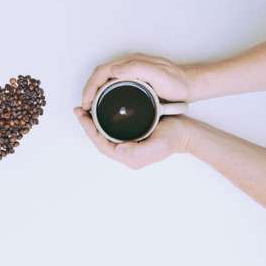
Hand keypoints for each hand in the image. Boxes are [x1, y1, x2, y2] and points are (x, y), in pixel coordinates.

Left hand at [74, 107, 190, 168]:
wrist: (187, 133)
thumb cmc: (173, 138)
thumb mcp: (157, 145)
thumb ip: (138, 151)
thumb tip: (119, 150)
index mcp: (128, 156)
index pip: (101, 143)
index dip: (89, 130)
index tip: (82, 116)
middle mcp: (125, 151)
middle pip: (99, 138)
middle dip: (87, 125)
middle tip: (78, 110)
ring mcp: (128, 143)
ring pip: (104, 133)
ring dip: (93, 122)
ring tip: (85, 109)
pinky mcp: (132, 134)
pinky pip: (112, 129)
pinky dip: (102, 119)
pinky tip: (99, 110)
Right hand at [81, 54, 192, 109]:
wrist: (191, 85)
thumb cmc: (177, 82)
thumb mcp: (158, 75)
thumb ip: (136, 69)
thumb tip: (112, 70)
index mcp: (131, 63)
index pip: (102, 72)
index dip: (90, 87)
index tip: (86, 102)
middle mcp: (128, 66)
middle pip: (100, 75)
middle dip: (88, 90)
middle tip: (84, 107)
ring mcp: (131, 72)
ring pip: (104, 80)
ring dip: (94, 92)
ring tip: (90, 107)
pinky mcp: (134, 80)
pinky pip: (112, 84)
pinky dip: (103, 93)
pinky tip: (103, 103)